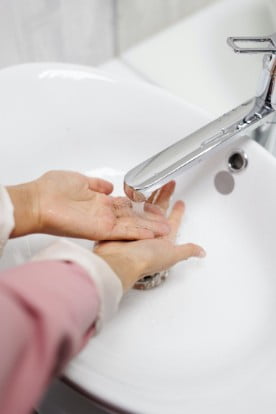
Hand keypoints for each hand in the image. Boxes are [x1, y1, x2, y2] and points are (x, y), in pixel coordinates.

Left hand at [6, 170, 169, 239]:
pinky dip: (139, 233)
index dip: (140, 207)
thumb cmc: (52, 189)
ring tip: (166, 230)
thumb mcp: (80, 180)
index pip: (124, 206)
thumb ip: (96, 184)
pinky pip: (124, 232)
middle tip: (166, 223)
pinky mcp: (100, 230)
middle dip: (149, 220)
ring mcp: (102, 222)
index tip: (154, 207)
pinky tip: (152, 234)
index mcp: (98, 201)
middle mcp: (102, 213)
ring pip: (131, 226)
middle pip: (131, 218)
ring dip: (149, 228)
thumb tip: (109, 186)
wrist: (38, 201)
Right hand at [94, 182, 205, 291]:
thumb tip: (202, 253)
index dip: (178, 212)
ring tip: (151, 185)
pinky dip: (130, 202)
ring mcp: (135, 228)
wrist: (122, 261)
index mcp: (163, 238)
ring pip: (144, 208)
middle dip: (164, 197)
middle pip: (159, 210)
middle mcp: (149, 233)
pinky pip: (128, 210)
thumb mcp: (172, 255)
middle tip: (167, 184)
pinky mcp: (122, 226)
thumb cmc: (146, 259)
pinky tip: (132, 194)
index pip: (173, 221)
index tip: (181, 202)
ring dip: (148, 197)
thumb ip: (187, 251)